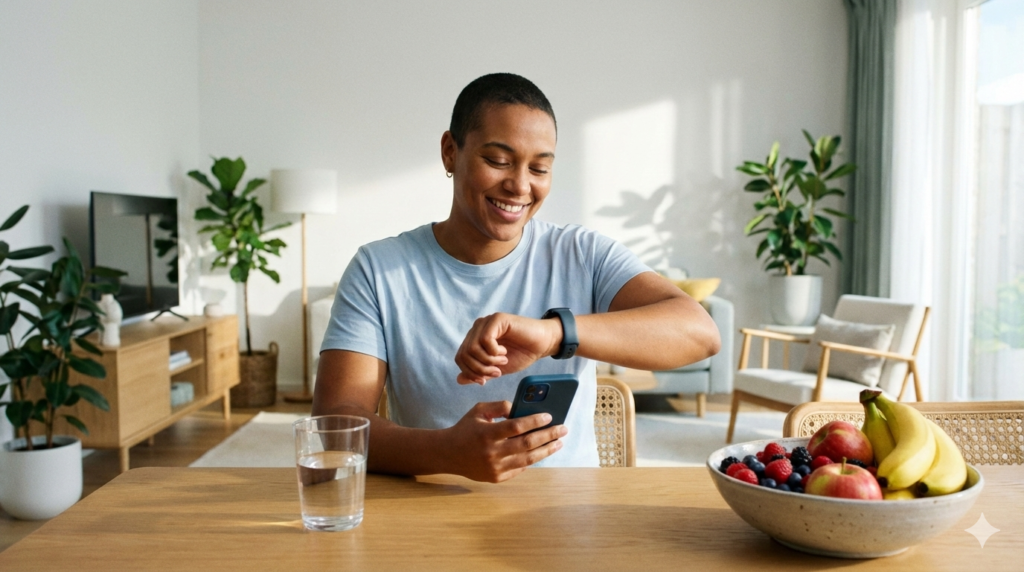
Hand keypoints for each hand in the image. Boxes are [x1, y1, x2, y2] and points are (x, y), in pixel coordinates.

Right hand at [442, 400, 567, 482]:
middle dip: (548, 436)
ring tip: (559, 442)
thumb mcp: (479, 411)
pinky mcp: (496, 478)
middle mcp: (491, 452)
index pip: (516, 427)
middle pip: (527, 444)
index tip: (549, 416)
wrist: (448, 454)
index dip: (535, 421)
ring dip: (546, 450)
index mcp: (487, 433)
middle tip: (563, 429)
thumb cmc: (466, 428)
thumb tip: (521, 408)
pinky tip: (542, 452)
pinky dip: (532, 460)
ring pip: (528, 459)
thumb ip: (499, 406)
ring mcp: (494, 468)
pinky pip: (520, 468)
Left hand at [454, 312, 560, 384]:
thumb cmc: (521, 354)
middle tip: (497, 372)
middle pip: (464, 354)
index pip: (460, 358)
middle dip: (479, 369)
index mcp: (475, 339)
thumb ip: (479, 373)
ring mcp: (486, 322)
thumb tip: (458, 380)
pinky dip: (494, 352)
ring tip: (502, 362)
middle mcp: (477, 328)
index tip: (485, 380)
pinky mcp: (497, 319)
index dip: (470, 373)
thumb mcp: (496, 369)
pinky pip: (485, 339)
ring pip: (472, 348)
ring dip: (488, 361)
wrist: (542, 344)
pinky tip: (504, 352)